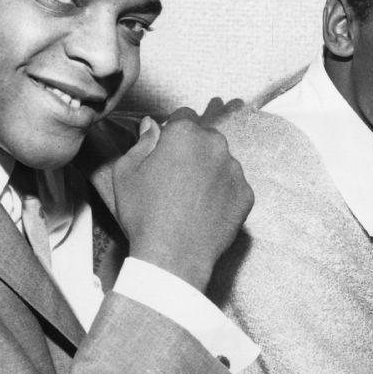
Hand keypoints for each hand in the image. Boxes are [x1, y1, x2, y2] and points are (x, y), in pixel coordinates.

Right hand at [112, 102, 252, 291]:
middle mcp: (215, 145)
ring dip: (209, 170)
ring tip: (190, 198)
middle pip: (205, 137)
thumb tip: (151, 125)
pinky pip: (234, 186)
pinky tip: (205, 210)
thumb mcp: (126, 173)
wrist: (173, 256)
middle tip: (176, 177)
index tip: (166, 149)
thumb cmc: (145, 214)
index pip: (183, 117)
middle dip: (193, 150)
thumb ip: (141, 142)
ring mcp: (234, 170)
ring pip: (222, 161)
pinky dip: (223, 193)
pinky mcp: (246, 195)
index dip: (172, 132)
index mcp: (185, 134)